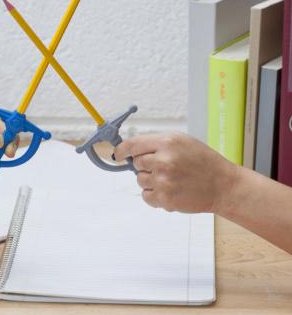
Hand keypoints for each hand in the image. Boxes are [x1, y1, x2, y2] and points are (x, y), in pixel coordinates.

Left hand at [114, 132, 237, 212]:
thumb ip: (156, 143)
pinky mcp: (165, 198)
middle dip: (146, 166)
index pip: (132, 145)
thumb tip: (131, 150)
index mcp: (167, 142)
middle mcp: (163, 160)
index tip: (118, 154)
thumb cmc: (203, 161)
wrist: (223, 185)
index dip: (122, 150)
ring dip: (151, 181)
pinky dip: (154, 195)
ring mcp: (163, 181)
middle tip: (164, 167)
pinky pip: (146, 196)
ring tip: (171, 179)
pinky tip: (170, 190)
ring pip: (140, 180)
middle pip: (136, 163)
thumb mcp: (181, 141)